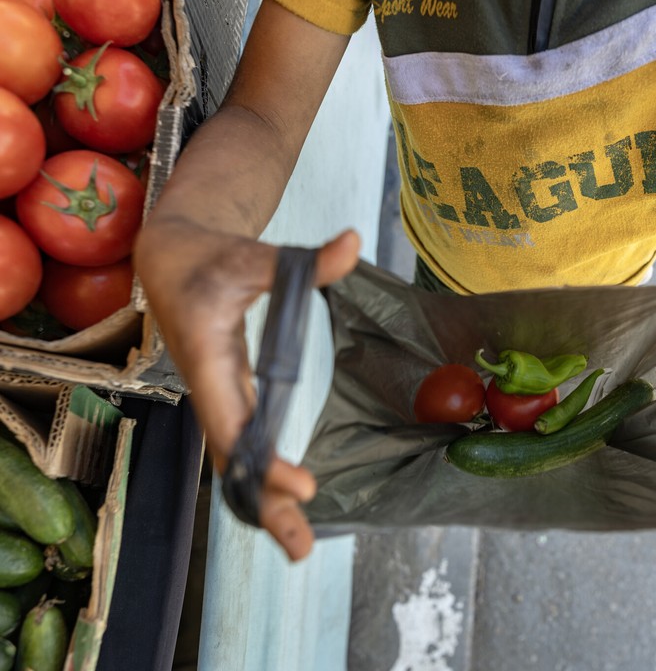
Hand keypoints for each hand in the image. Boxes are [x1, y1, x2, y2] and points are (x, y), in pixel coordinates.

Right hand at [134, 221, 359, 559]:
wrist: (170, 258)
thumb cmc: (209, 256)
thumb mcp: (253, 254)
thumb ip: (303, 260)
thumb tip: (351, 241)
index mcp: (208, 358)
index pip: (233, 421)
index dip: (262, 458)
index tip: (303, 486)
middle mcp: (210, 388)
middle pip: (234, 459)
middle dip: (265, 504)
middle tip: (303, 548)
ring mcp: (220, 396)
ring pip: (238, 459)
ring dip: (265, 502)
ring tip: (301, 545)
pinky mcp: (230, 396)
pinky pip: (244, 447)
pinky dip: (262, 478)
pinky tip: (285, 505)